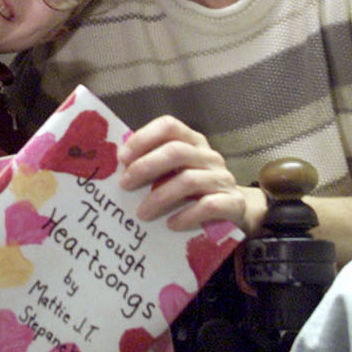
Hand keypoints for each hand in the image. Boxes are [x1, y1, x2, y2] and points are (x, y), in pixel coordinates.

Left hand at [116, 115, 260, 231]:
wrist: (233, 211)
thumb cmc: (194, 191)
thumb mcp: (174, 173)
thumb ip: (153, 165)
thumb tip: (118, 167)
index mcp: (193, 142)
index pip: (169, 126)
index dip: (143, 138)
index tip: (122, 158)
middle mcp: (210, 156)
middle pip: (176, 151)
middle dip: (145, 167)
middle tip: (125, 185)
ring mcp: (223, 178)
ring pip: (189, 180)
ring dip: (159, 198)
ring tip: (142, 213)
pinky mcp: (234, 203)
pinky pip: (208, 206)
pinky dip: (186, 216)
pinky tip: (171, 225)